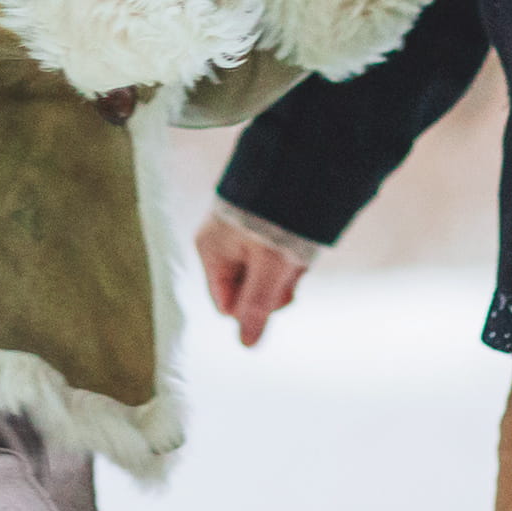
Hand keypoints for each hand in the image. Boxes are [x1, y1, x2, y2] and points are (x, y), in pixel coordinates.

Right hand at [197, 212, 308, 346]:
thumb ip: (257, 306)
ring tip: (300, 249)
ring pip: (263, 273)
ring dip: (285, 270)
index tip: (279, 291)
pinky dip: (288, 255)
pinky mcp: (257, 225)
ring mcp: (238, 234)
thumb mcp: (270, 267)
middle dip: (273, 287)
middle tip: (293, 269)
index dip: (254, 307)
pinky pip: (271, 254)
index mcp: (210, 251)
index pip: (226, 304)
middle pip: (246, 290)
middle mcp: (219, 243)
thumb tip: (247, 345)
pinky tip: (301, 242)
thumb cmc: (277, 218)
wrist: (298, 166)